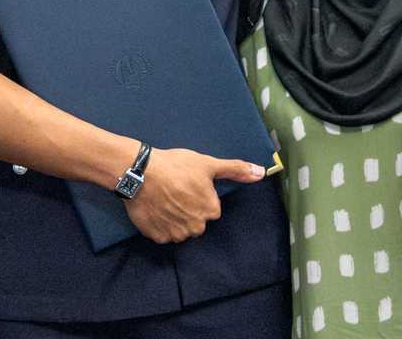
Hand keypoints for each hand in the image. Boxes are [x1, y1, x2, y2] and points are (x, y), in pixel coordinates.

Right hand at [122, 148, 263, 244]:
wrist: (139, 172)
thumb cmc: (176, 166)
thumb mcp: (208, 164)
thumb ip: (236, 169)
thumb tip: (262, 172)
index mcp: (210, 211)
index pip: (210, 207)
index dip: (199, 194)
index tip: (188, 184)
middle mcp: (196, 227)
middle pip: (195, 220)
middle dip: (188, 209)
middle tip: (175, 191)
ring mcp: (175, 234)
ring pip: (179, 228)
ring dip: (174, 217)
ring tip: (163, 198)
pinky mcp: (157, 237)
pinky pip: (162, 233)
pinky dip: (159, 223)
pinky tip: (155, 207)